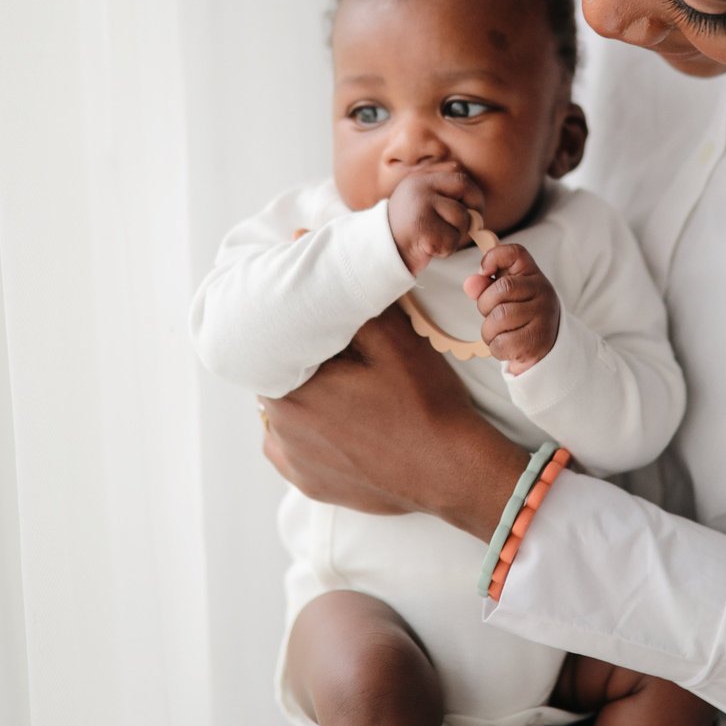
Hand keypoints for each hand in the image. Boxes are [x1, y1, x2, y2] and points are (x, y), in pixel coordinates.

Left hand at [259, 304, 526, 534]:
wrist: (452, 472)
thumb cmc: (424, 403)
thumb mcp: (392, 338)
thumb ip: (348, 294)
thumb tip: (304, 242)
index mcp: (291, 387)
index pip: (273, 345)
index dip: (298, 331)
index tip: (324, 332)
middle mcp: (279, 428)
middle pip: (278, 377)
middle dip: (303, 363)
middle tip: (344, 359)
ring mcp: (292, 461)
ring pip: (284, 412)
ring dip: (304, 399)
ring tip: (347, 393)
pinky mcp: (308, 484)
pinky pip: (294, 448)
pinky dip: (310, 433)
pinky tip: (344, 424)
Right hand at [387, 165, 484, 275]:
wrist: (380, 252)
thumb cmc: (409, 231)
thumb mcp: (424, 204)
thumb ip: (447, 197)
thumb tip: (478, 213)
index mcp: (422, 178)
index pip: (461, 178)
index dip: (474, 196)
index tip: (474, 211)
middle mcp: (420, 187)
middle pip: (465, 193)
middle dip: (471, 215)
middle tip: (465, 228)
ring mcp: (420, 206)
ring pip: (462, 219)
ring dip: (456, 236)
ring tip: (436, 238)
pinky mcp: (422, 229)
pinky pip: (452, 239)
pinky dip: (446, 250)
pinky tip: (429, 248)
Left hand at [464, 243, 560, 373]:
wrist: (545, 345)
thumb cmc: (519, 314)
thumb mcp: (502, 295)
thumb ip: (485, 285)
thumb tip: (470, 283)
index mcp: (532, 274)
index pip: (514, 253)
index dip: (493, 258)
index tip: (484, 272)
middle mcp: (542, 291)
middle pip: (501, 289)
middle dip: (485, 305)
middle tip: (492, 314)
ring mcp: (543, 317)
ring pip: (499, 319)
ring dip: (489, 331)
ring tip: (499, 332)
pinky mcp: (538, 342)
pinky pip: (502, 343)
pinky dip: (496, 347)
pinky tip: (506, 344)